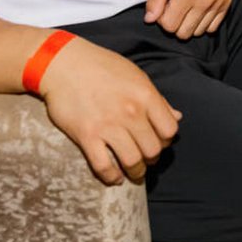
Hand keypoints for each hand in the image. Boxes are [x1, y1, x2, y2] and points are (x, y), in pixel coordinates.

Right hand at [39, 38, 181, 184]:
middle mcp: (131, 112)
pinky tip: (114, 177)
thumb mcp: (137, 76)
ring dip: (135, 172)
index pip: (170, 130)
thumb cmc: (102, 67)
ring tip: (133, 172)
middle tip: (145, 159)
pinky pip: (103, 166)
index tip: (159, 142)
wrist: (65, 64)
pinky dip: (111, 177)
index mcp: (146, 96)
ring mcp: (109, 125)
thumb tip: (177, 117)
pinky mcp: (86, 136)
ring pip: (132, 161)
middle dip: (152, 159)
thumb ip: (158, 99)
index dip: (166, 140)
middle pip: (153, 150)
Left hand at [144, 0, 231, 39]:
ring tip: (187, 5)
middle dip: (175, 23)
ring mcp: (219, 2)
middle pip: (184, 33)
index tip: (164, 4)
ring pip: (199, 32)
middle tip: (174, 5)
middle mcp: (206, 1)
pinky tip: (198, 7)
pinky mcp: (227, 1)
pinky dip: (204, 21)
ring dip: (189, 23)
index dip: (162, 18)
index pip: (169, 26)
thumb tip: (150, 20)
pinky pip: (213, 26)